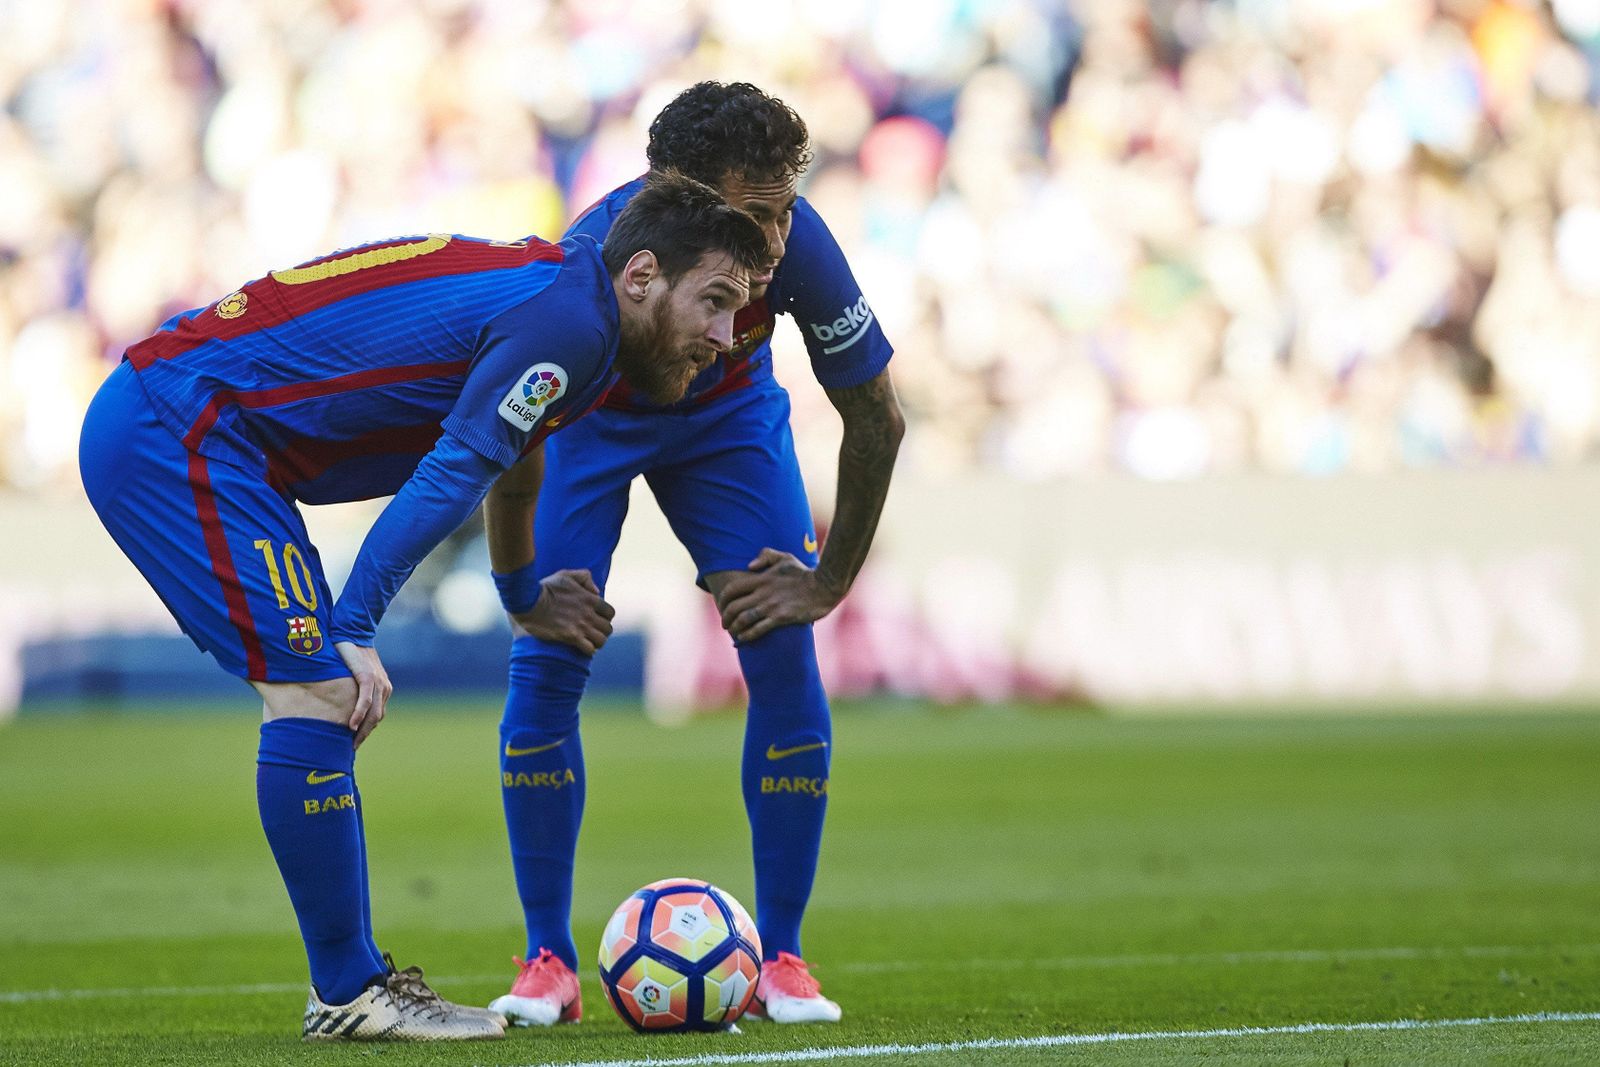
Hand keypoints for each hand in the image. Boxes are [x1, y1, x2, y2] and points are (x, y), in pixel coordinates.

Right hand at [334, 641, 391, 748]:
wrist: (350, 632)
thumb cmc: (349, 655)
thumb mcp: (354, 676)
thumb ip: (354, 691)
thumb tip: (342, 708)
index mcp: (383, 689)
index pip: (377, 716)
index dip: (367, 731)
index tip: (355, 743)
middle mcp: (384, 687)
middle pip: (376, 718)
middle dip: (364, 735)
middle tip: (351, 748)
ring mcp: (378, 682)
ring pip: (373, 712)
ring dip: (362, 729)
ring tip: (350, 743)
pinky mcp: (367, 675)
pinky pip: (365, 700)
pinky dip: (359, 714)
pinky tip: (351, 725)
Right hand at [509, 568, 615, 654]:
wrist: (529, 602)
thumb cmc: (546, 587)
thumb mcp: (566, 574)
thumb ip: (585, 578)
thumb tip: (596, 592)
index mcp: (590, 599)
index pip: (610, 613)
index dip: (605, 617)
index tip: (597, 618)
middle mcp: (589, 614)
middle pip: (608, 628)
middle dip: (602, 631)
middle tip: (593, 632)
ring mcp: (581, 626)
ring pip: (601, 640)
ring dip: (597, 642)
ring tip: (590, 641)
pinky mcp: (571, 637)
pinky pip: (589, 649)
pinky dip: (589, 650)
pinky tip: (583, 648)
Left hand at [713, 548, 842, 643]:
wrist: (824, 587)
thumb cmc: (805, 572)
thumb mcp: (785, 557)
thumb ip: (766, 556)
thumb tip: (750, 566)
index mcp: (761, 579)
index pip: (733, 589)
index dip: (723, 599)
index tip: (722, 605)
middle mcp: (763, 593)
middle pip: (734, 607)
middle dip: (726, 617)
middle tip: (725, 623)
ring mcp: (771, 606)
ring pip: (743, 619)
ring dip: (734, 627)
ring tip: (733, 632)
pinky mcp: (781, 618)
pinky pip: (758, 629)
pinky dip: (747, 635)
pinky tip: (743, 638)